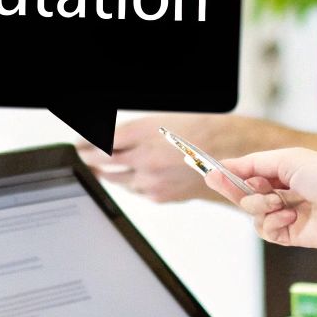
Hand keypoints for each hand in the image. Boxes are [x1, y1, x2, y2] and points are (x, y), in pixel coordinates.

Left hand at [77, 114, 276, 202]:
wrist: (240, 156)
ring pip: (117, 180)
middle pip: (103, 163)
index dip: (84, 144)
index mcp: (143, 134)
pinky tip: (128, 178)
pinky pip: (136, 191)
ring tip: (97, 167)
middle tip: (81, 156)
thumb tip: (113, 138)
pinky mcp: (161, 196)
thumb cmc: (208, 129)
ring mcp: (152, 181)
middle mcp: (144, 159)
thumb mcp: (167, 120)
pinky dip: (129, 184)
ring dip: (106, 173)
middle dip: (89, 160)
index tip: (76, 144)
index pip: (99, 142)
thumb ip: (137, 131)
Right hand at [198, 147, 316, 250]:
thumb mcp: (289, 159)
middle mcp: (283, 192)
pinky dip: (272, 222)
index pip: (248, 173)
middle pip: (244, 194)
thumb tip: (224, 167)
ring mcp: (285, 214)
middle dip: (233, 188)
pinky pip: (265, 230)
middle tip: (219, 182)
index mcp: (284, 171)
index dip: (230, 173)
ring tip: (280, 202)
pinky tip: (290, 216)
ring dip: (260, 205)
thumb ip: (254, 163)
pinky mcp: (290, 235)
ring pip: (252, 213)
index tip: (210, 173)